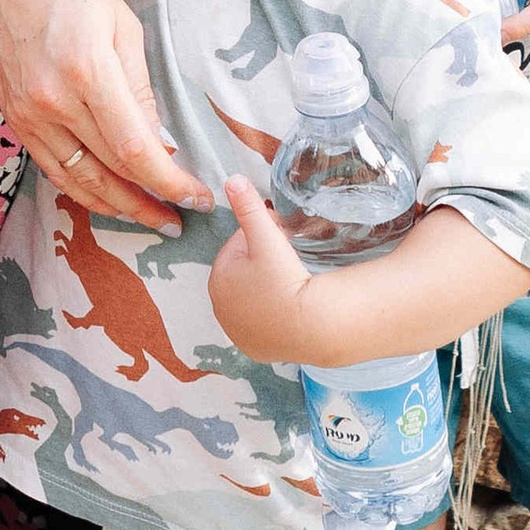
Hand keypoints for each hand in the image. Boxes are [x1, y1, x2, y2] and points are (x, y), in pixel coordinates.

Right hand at [0, 0, 198, 232]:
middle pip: (110, 172)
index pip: (136, 151)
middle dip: (150, 202)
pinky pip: (51, 166)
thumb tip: (160, 141)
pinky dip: (81, 189)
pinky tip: (106, 195)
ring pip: (77, 180)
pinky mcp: (13, 115)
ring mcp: (27, 112)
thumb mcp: (122, 25)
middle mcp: (52, 101)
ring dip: (116, 207)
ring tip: (149, 217)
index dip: (170, 183)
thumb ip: (141, 88)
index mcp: (88, 72)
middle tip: (181, 218)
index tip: (198, 197)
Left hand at [208, 176, 313, 361]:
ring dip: (265, 287)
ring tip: (290, 282)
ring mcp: (237, 332)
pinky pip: (261, 324)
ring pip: (251, 299)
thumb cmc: (285, 279)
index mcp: (218, 278)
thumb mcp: (266, 238)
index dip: (260, 237)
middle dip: (262, 262)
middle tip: (288, 258)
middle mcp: (221, 309)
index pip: (238, 247)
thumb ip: (249, 207)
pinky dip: (270, 315)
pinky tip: (286, 308)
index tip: (280, 235)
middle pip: (243, 274)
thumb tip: (232, 179)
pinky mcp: (255, 350)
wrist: (311, 327)